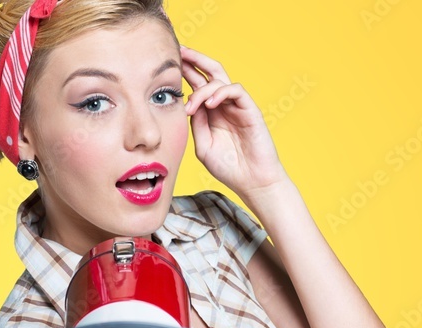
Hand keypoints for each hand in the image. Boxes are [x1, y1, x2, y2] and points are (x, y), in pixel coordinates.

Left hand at [181, 45, 287, 197]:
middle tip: (180, 51)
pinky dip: (221, 92)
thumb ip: (196, 123)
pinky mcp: (250, 110)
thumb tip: (189, 104)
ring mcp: (237, 106)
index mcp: (211, 112)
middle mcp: (224, 105)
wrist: (253, 182)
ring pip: (220, 79)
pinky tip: (210, 104)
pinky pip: (236, 90)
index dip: (184, 72)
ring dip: (203, 87)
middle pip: (210, 72)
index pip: (197, 84)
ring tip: (192, 104)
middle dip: (194, 60)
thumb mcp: (203, 145)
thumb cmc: (229, 168)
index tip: (168, 63)